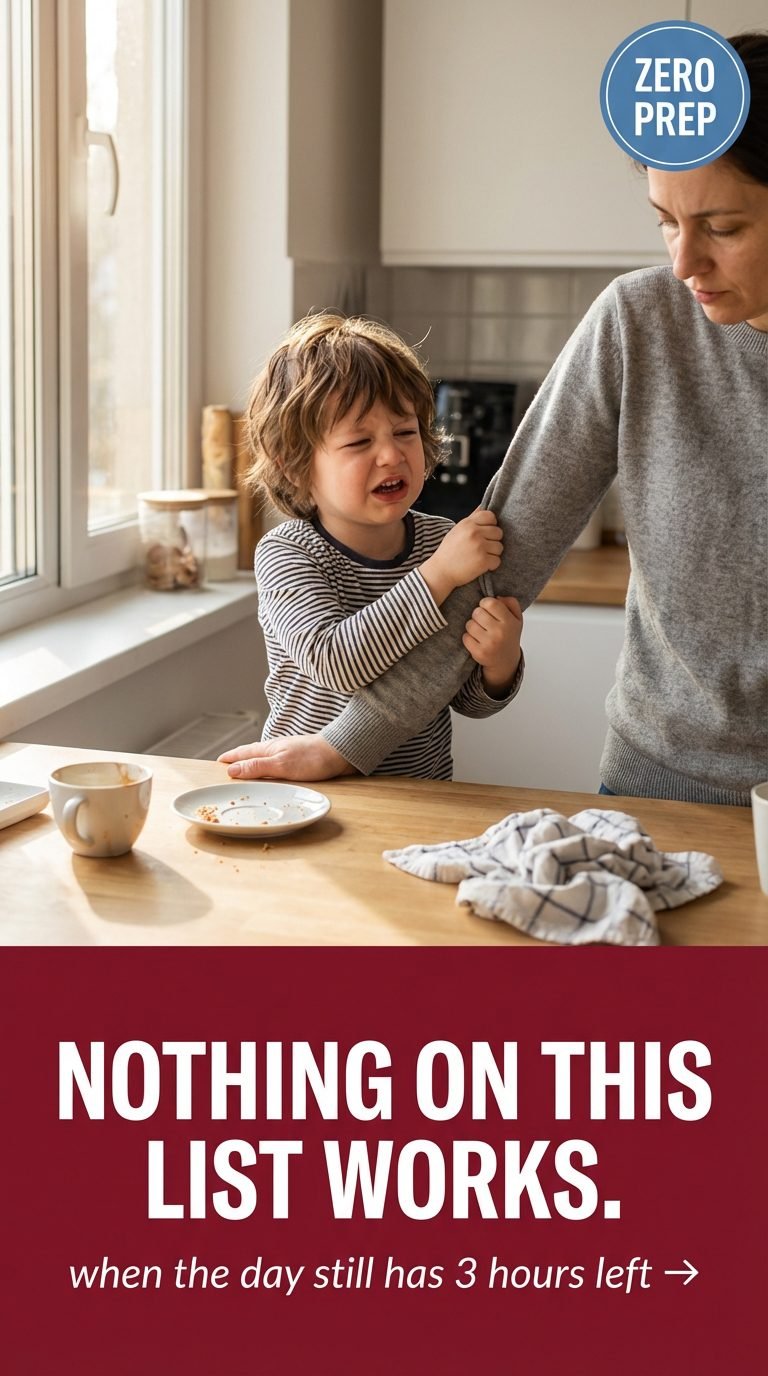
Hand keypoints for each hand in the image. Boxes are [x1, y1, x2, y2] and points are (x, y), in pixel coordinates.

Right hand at [218, 734, 356, 780]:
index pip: (244, 752)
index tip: (219, 761)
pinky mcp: (299, 759)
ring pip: (264, 757)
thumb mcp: (281, 765)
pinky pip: (276, 762)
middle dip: (239, 758)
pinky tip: (273, 770)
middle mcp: (277, 749)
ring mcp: (288, 752)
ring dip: (253, 761)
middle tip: (227, 763)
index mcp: (269, 749)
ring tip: (246, 766)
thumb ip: (257, 767)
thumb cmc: (313, 758)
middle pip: (252, 753)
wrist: (342, 752)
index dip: (231, 757)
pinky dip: (268, 766)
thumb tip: (232, 770)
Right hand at [420, 508, 501, 603]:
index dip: (491, 525)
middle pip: (498, 532)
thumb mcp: (457, 530)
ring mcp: (479, 546)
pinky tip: (481, 565)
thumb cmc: (449, 551)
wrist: (440, 572)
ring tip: (480, 557)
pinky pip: (497, 561)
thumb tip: (483, 506)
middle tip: (482, 548)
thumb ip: (472, 518)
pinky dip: (491, 565)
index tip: (485, 533)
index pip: (491, 516)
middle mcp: (474, 533)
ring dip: (493, 554)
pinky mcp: (483, 561)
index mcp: (468, 523)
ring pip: (500, 547)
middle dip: (493, 541)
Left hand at [462, 595, 522, 696]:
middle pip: (477, 612)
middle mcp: (500, 633)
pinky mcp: (479, 653)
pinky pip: (465, 637)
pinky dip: (469, 637)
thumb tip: (497, 597)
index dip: (485, 603)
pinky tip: (477, 640)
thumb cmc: (509, 636)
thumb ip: (511, 602)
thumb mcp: (517, 618)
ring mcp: (489, 644)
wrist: (506, 661)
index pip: (490, 603)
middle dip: (478, 615)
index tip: (487, 608)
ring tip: (481, 630)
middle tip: (483, 621)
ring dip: (472, 626)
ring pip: (469, 624)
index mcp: (509, 622)